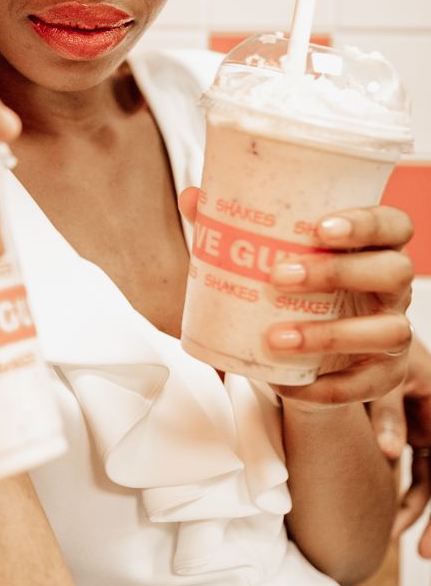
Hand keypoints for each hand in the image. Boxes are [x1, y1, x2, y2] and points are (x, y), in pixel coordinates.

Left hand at [177, 189, 412, 405]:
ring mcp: (393, 330)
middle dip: (339, 272)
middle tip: (279, 277)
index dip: (367, 223)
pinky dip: (328, 387)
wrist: (298, 350)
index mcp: (371, 246)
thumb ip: (231, 225)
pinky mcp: (383, 374)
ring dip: (333, 334)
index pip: (392, 224)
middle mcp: (391, 286)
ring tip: (276, 338)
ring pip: (390, 330)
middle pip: (393, 271)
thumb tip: (191, 197)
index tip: (320, 228)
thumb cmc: (287, 284)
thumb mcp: (262, 254)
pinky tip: (289, 384)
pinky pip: (367, 384)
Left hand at [370, 336, 430, 553]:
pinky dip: (406, 492)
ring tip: (394, 537)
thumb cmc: (382, 342)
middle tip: (421, 553)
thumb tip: (390, 453)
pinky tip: (391, 516)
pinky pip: (419, 469)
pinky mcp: (413, 428)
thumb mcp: (390, 374)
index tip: (426, 542)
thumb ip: (389, 411)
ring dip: (415, 509)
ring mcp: (428, 428)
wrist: (369, 321)